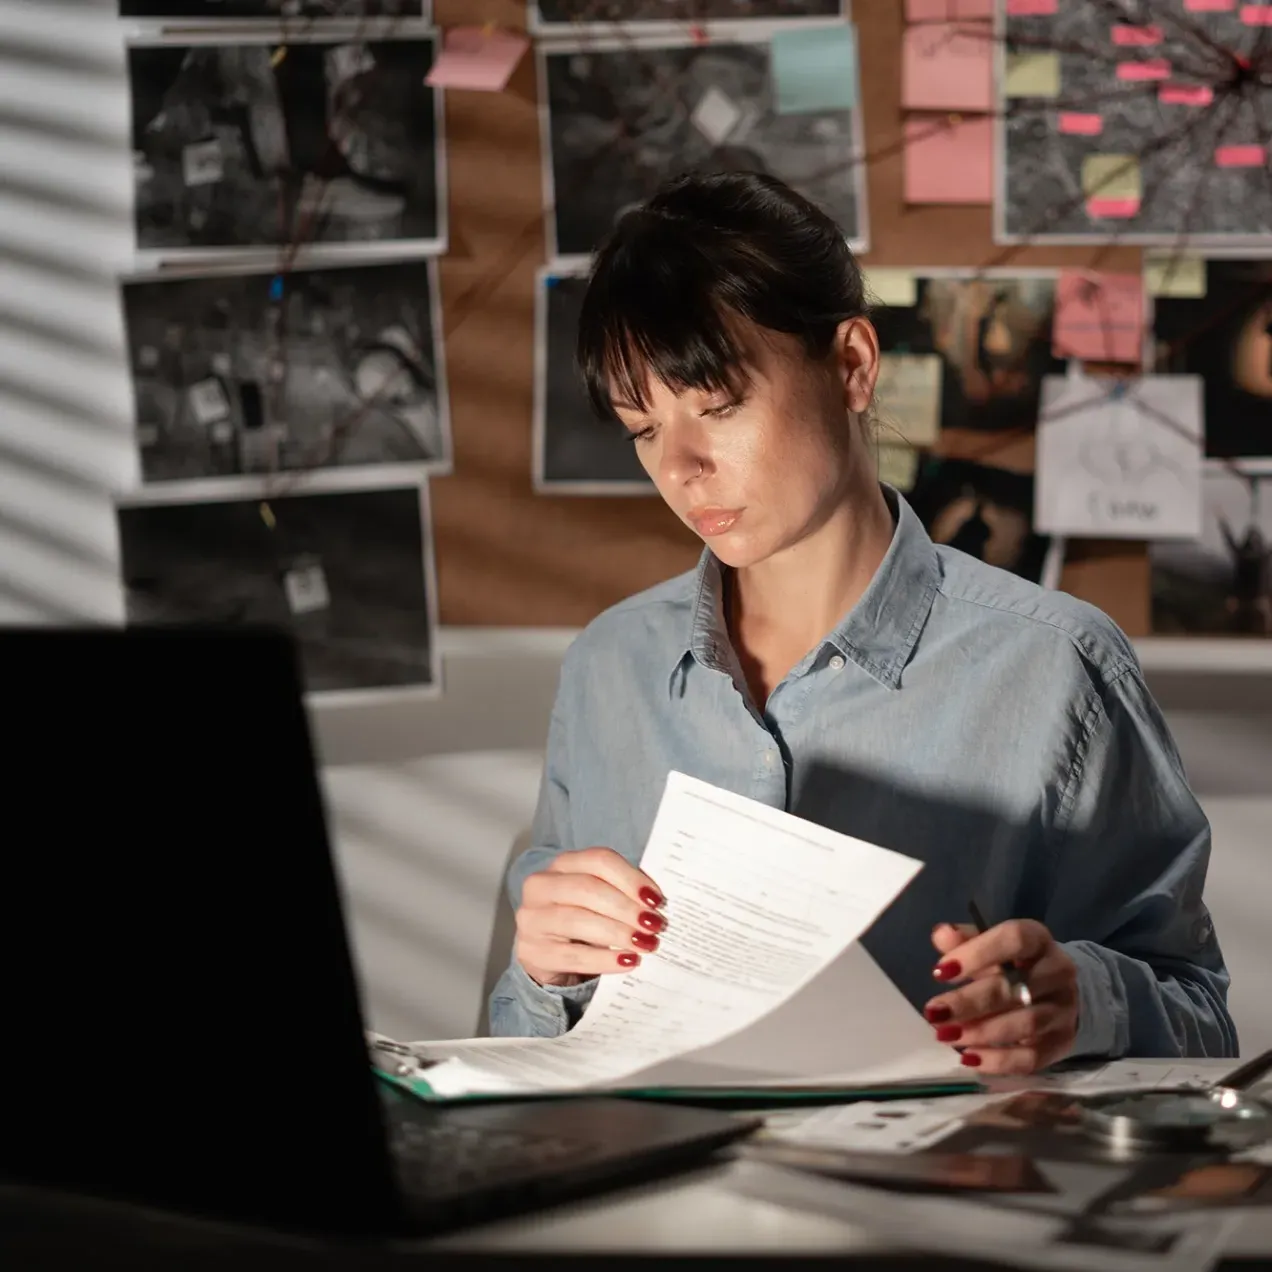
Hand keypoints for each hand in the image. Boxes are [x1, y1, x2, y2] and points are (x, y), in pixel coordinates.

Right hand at [514, 847, 665, 988]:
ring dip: (618, 932)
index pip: (598, 860)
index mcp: (562, 864)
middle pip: (588, 889)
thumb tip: (656, 903)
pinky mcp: (532, 951)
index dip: (631, 878)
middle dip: (626, 907)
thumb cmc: (582, 918)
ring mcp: (532, 919)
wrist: (547, 953)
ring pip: (578, 920)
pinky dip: (604, 959)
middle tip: (654, 925)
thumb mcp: (598, 897)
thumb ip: (623, 892)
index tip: (657, 900)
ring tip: (645, 944)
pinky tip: (627, 962)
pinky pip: (573, 955)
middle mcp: (541, 885)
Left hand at [923, 920, 1078, 1075]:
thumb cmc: (1015, 963)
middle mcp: (1058, 972)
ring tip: (946, 1035)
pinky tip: (969, 1058)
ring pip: (1024, 1025)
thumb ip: (965, 940)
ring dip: (981, 1032)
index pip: (1014, 939)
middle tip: (934, 1013)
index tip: (940, 972)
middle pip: (1013, 988)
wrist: (1061, 991)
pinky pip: (1033, 1057)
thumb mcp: (991, 945)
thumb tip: (941, 933)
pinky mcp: (1063, 1042)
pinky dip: (999, 1061)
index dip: (976, 954)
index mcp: (1038, 939)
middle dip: (969, 1002)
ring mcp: (1064, 1009)